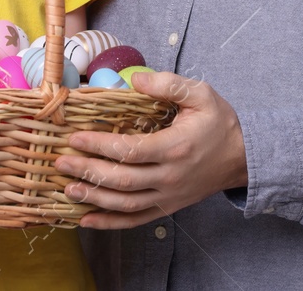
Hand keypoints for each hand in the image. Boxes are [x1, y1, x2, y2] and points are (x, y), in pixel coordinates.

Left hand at [55, 73, 247, 228]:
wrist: (242, 158)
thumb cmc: (219, 122)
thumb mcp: (201, 94)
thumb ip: (168, 84)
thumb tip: (135, 79)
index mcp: (175, 147)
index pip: (130, 151)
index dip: (99, 146)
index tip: (75, 138)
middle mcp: (169, 177)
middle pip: (121, 180)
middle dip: (87, 172)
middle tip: (61, 162)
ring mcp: (168, 196)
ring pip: (124, 204)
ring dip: (93, 199)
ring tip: (67, 189)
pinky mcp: (167, 208)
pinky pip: (135, 220)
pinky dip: (109, 223)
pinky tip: (86, 220)